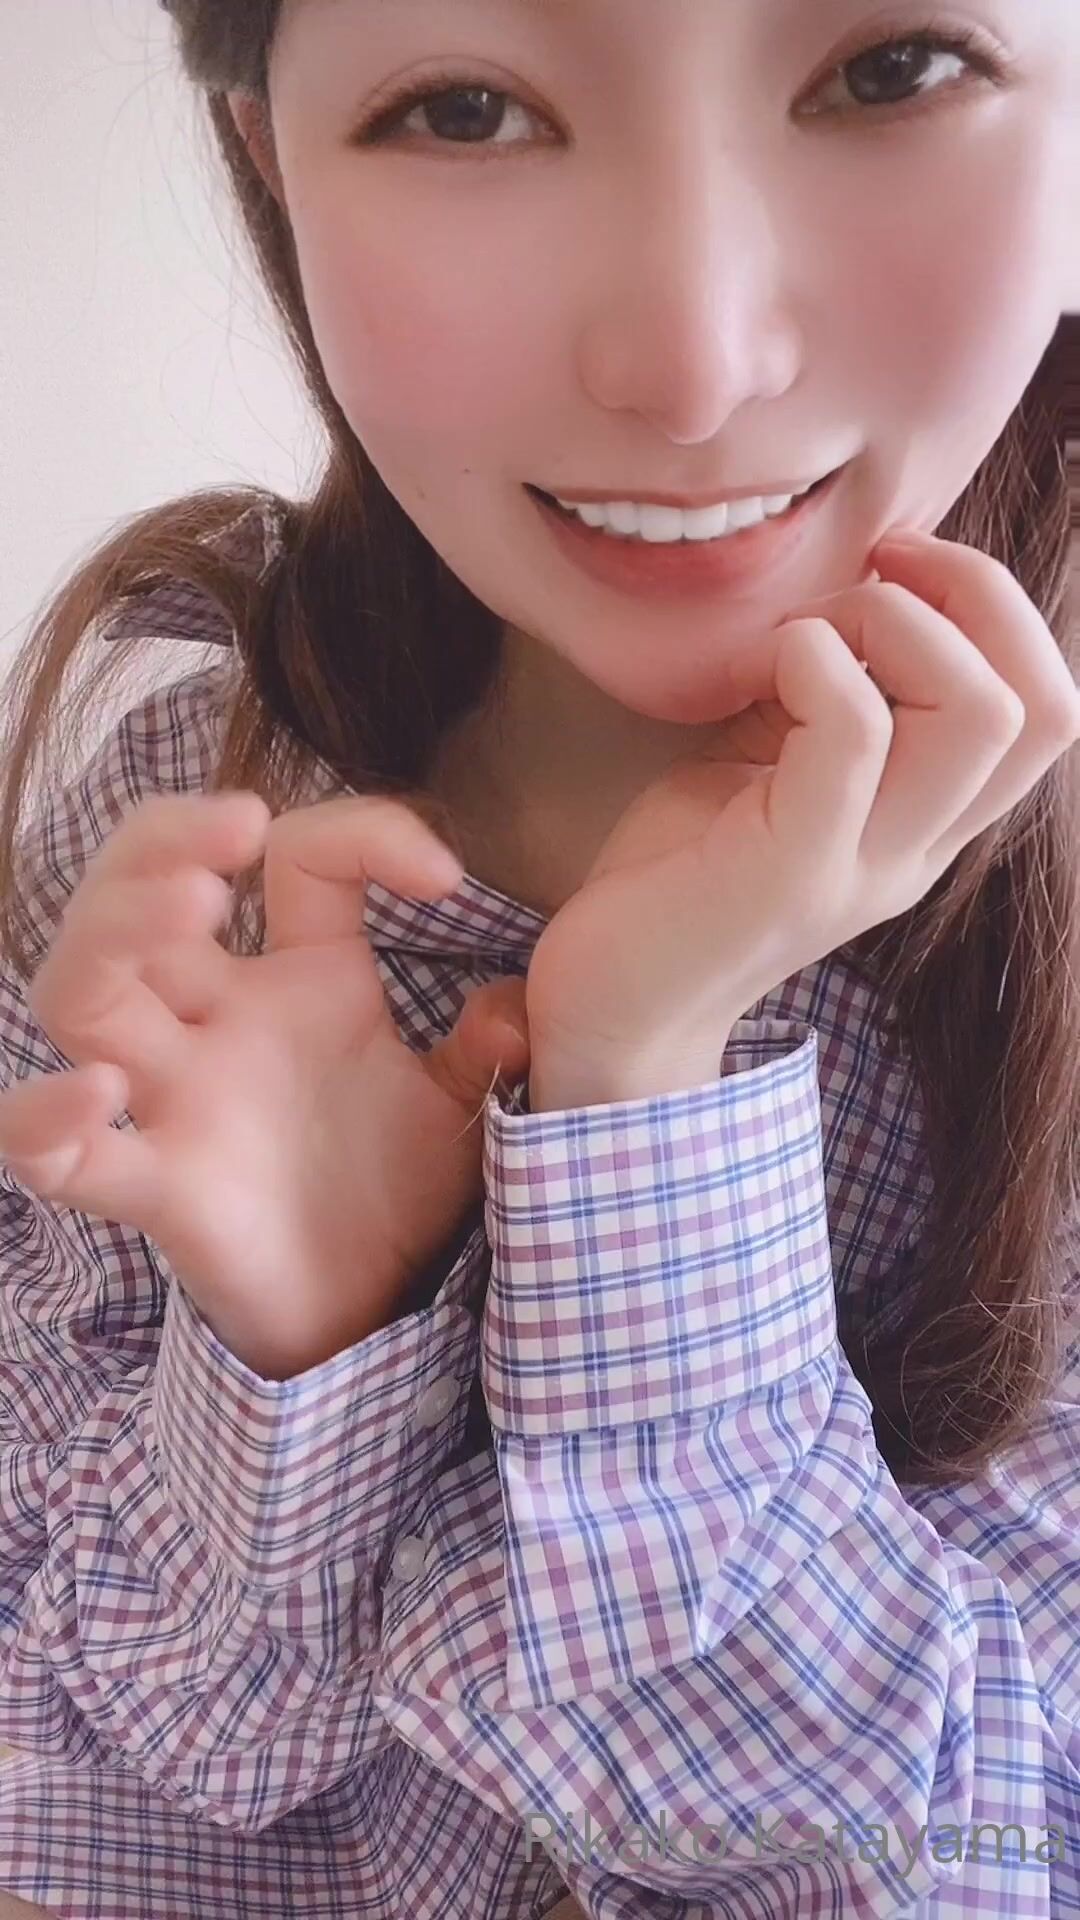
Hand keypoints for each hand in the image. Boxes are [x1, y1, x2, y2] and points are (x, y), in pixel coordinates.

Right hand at [0, 792, 529, 1377]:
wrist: (379, 1309)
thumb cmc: (396, 1190)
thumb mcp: (458, 1102)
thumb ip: (483, 1046)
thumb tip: (517, 1004)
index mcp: (304, 980)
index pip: (302, 857)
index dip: (365, 834)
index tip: (445, 881)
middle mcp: (221, 1022)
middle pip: (135, 895)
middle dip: (163, 840)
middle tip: (234, 831)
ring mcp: (178, 1099)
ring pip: (79, 991)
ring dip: (112, 933)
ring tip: (194, 904)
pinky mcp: (160, 1188)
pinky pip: (64, 1159)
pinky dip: (49, 1123)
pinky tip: (101, 1093)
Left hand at [525, 529, 1079, 1104]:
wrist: (611, 1008)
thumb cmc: (679, 873)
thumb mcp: (772, 766)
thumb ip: (828, 699)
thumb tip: (856, 587)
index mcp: (925, 823)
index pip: (1047, 711)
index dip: (997, 610)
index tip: (896, 567)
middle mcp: (917, 851)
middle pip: (1041, 708)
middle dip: (969, 594)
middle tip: (866, 576)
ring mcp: (863, 867)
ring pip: (979, 714)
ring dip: (892, 623)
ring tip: (806, 630)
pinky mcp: (790, 871)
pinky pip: (854, 731)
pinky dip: (813, 658)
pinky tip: (759, 665)